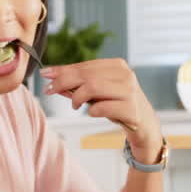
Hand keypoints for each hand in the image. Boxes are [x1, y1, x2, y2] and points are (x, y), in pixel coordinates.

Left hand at [41, 59, 162, 160]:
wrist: (145, 126)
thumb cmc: (118, 106)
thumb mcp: (99, 93)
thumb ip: (78, 85)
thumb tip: (52, 79)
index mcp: (117, 65)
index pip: (84, 65)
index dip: (62, 70)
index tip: (45, 75)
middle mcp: (125, 75)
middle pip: (86, 75)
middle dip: (63, 82)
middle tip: (50, 91)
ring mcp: (129, 91)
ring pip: (92, 87)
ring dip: (77, 97)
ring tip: (75, 106)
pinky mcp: (131, 109)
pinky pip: (102, 107)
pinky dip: (92, 110)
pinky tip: (92, 112)